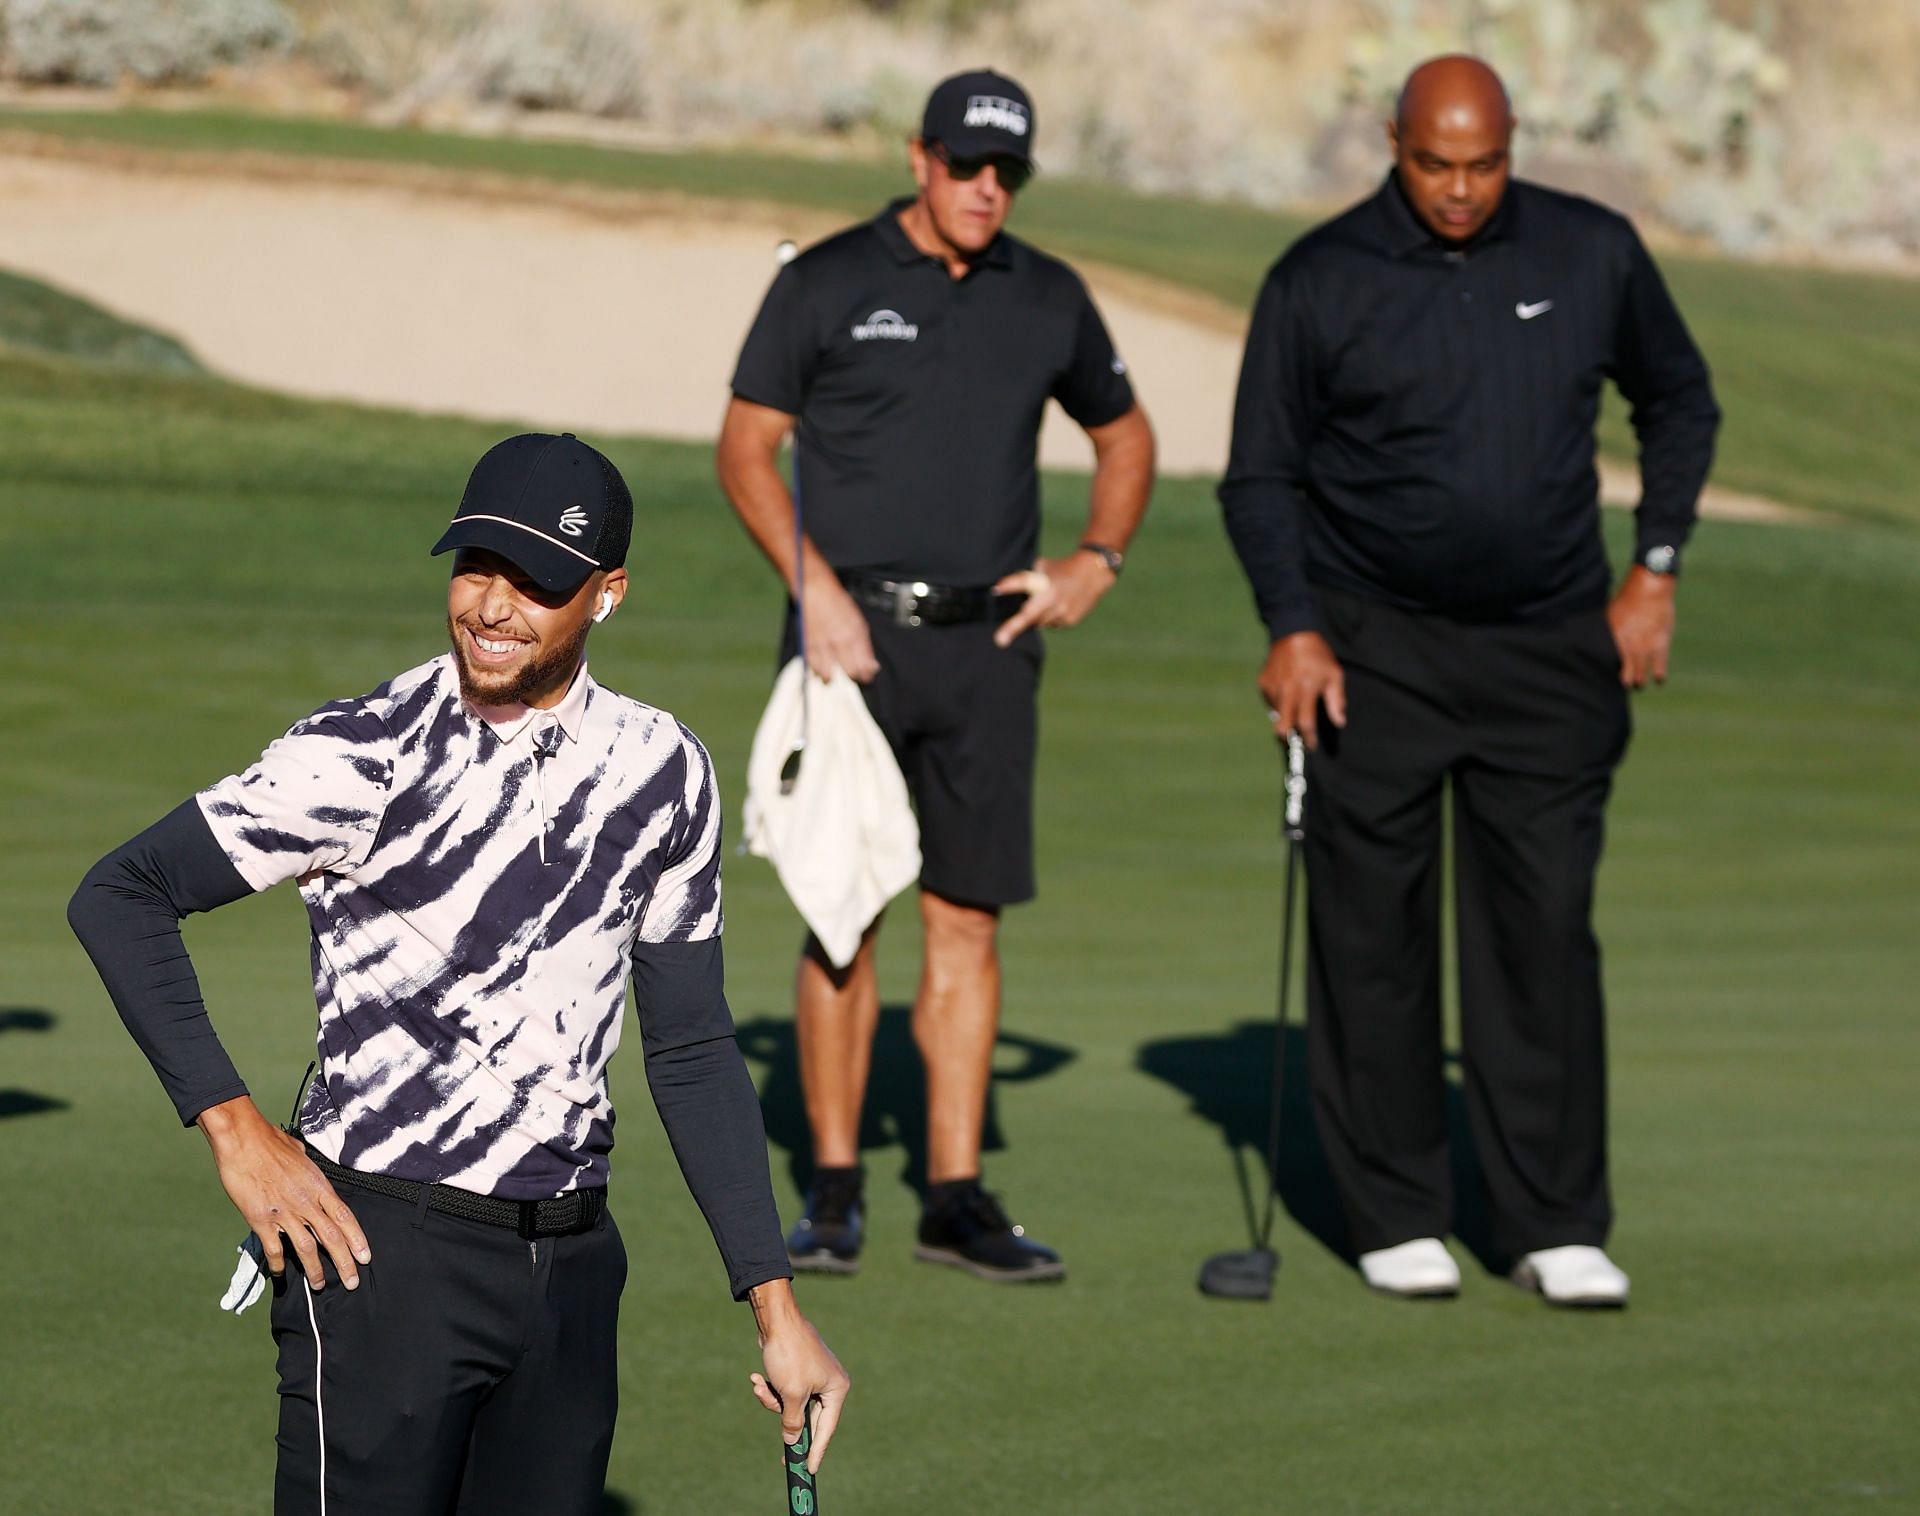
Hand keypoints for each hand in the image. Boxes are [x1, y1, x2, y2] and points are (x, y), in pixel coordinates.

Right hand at [197, 1096, 369, 1290]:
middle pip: (332, 1236)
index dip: (357, 1239)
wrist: (242, 1138)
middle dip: (345, 1262)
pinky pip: (274, 1247)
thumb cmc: (269, 1140)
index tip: (365, 1256)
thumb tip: (307, 1169)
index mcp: (318, 1184)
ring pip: (306, 1247)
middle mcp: (306, 1201)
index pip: (345, 1216)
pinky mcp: (261, 1218)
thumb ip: (307, 1168)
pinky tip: (281, 1273)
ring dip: (315, 1269)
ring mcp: (284, 1211)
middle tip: (352, 1281)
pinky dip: (279, 1263)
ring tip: (320, 1285)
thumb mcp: (299, 1152)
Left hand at [747, 1280, 848, 1474]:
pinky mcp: (797, 1371)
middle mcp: (828, 1383)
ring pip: (791, 1405)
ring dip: (772, 1400)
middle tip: (782, 1458)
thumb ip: (793, 1422)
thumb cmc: (789, 1354)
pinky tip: (756, 1378)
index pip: (826, 1428)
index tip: (810, 1470)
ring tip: (759, 1385)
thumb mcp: (791, 1394)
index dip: (817, 1451)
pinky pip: (784, 1391)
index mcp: (836, 1388)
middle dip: (786, 1422)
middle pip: (807, 1418)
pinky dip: (770, 1388)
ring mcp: (812, 1377)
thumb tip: (792, 1441)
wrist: (776, 1320)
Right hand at [800, 574, 879, 683]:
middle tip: (853, 675)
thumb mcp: (859, 623)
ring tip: (834, 676)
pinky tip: (822, 669)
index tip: (867, 676)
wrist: (815, 591)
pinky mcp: (807, 646)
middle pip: (849, 673)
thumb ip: (866, 647)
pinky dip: (818, 671)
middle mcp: (838, 642)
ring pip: (829, 676)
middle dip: (852, 677)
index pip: (864, 667)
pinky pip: (813, 668)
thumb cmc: (838, 605)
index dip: (867, 675)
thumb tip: (873, 667)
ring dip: (832, 678)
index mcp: (854, 635)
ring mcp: (822, 645)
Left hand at [992, 551, 1115, 646]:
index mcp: (1046, 581)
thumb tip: (1004, 588)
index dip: (1010, 585)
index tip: (997, 589)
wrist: (1093, 574)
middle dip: (1013, 627)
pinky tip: (1060, 607)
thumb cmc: (1062, 568)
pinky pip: (1052, 624)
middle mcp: (1054, 597)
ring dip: (1038, 616)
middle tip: (999, 641)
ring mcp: (1062, 611)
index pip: (1024, 581)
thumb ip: (1027, 578)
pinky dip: (1051, 618)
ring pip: (1040, 622)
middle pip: (1029, 615)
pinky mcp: (1070, 621)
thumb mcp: (1043, 566)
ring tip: (1050, 602)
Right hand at [1258, 631, 1346, 749]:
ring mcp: (1273, 688)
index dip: (1309, 739)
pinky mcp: (1263, 683)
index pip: (1306, 723)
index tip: (1312, 745)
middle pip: (1282, 726)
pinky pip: (1270, 701)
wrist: (1293, 634)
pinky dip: (1278, 704)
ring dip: (1285, 717)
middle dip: (1287, 739)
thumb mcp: (1334, 675)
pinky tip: (1286, 694)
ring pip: (1277, 714)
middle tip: (1293, 741)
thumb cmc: (1318, 656)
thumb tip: (1339, 722)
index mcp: (1306, 690)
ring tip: (1294, 709)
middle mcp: (1287, 691)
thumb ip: (1336, 700)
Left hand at [1606, 567, 1676, 688]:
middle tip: (1625, 682)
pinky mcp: (1661, 647)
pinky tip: (1658, 680)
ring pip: (1641, 677)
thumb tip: (1593, 637)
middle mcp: (1627, 649)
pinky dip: (1659, 677)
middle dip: (1624, 682)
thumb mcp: (1609, 615)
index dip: (1605, 674)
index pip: (1606, 666)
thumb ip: (1606, 631)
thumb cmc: (1626, 598)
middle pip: (1624, 677)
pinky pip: (1660, 670)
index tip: (1605, 677)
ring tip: (1639, 684)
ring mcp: (1644, 650)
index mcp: (1612, 641)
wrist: (1650, 590)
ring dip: (1639, 682)